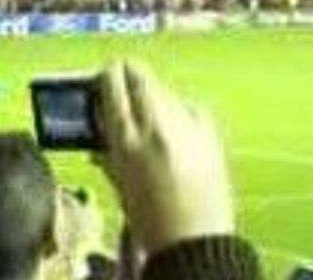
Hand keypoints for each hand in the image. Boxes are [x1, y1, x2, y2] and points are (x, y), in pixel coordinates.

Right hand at [95, 62, 235, 256]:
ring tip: (150, 122)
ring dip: (153, 97)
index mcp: (126, 138)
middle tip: (122, 91)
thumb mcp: (117, 181)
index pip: (111, 80)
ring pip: (163, 88)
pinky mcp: (211, 131)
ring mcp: (186, 125)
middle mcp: (156, 124)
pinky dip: (179, 113)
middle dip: (128, 77)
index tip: (102, 82)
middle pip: (139, 72)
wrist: (194, 242)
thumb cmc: (151, 221)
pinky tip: (176, 135)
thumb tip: (101, 120)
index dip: (105, 77)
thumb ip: (107, 146)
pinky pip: (188, 106)